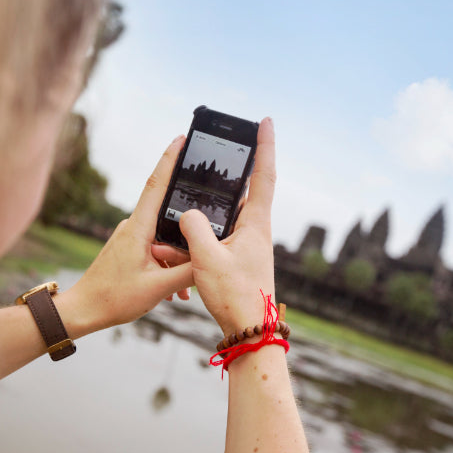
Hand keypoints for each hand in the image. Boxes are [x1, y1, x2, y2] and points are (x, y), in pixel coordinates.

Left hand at [57, 136, 192, 332]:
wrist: (82, 311)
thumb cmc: (113, 298)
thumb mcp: (158, 288)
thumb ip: (188, 271)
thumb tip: (210, 258)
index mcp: (138, 229)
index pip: (156, 185)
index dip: (170, 159)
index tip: (181, 139)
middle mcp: (133, 227)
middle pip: (169, 217)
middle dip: (188, 232)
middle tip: (206, 243)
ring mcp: (130, 238)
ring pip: (164, 240)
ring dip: (178, 260)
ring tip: (184, 289)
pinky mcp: (128, 249)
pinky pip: (155, 251)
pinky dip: (167, 267)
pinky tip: (173, 291)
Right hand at [171, 117, 276, 334]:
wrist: (250, 331)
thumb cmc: (235, 296)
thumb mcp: (207, 259)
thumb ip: (193, 229)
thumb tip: (187, 213)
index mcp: (255, 224)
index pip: (264, 176)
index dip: (265, 146)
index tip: (265, 122)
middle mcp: (256, 230)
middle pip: (247, 189)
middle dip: (238, 168)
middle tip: (229, 146)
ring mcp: (249, 244)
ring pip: (230, 212)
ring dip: (217, 201)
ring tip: (200, 189)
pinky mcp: (239, 257)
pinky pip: (222, 231)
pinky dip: (207, 225)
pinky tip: (190, 229)